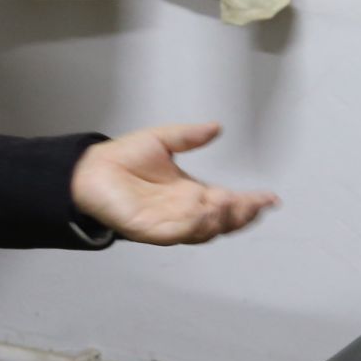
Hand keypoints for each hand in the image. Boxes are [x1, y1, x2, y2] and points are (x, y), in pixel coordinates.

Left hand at [70, 123, 277, 244]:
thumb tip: (216, 127)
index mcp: (191, 193)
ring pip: (204, 231)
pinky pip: (176, 234)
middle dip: (242, 215)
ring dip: (220, 221)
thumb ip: (190, 136)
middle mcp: (184, 211)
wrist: (89, 170)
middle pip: (222, 221)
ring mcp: (169, 222)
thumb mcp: (163, 140)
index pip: (228, 201)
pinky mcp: (150, 229)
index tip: (270, 198)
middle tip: (256, 204)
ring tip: (231, 204)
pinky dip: (193, 228)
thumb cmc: (122, 159)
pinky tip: (204, 216)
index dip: (250, 202)